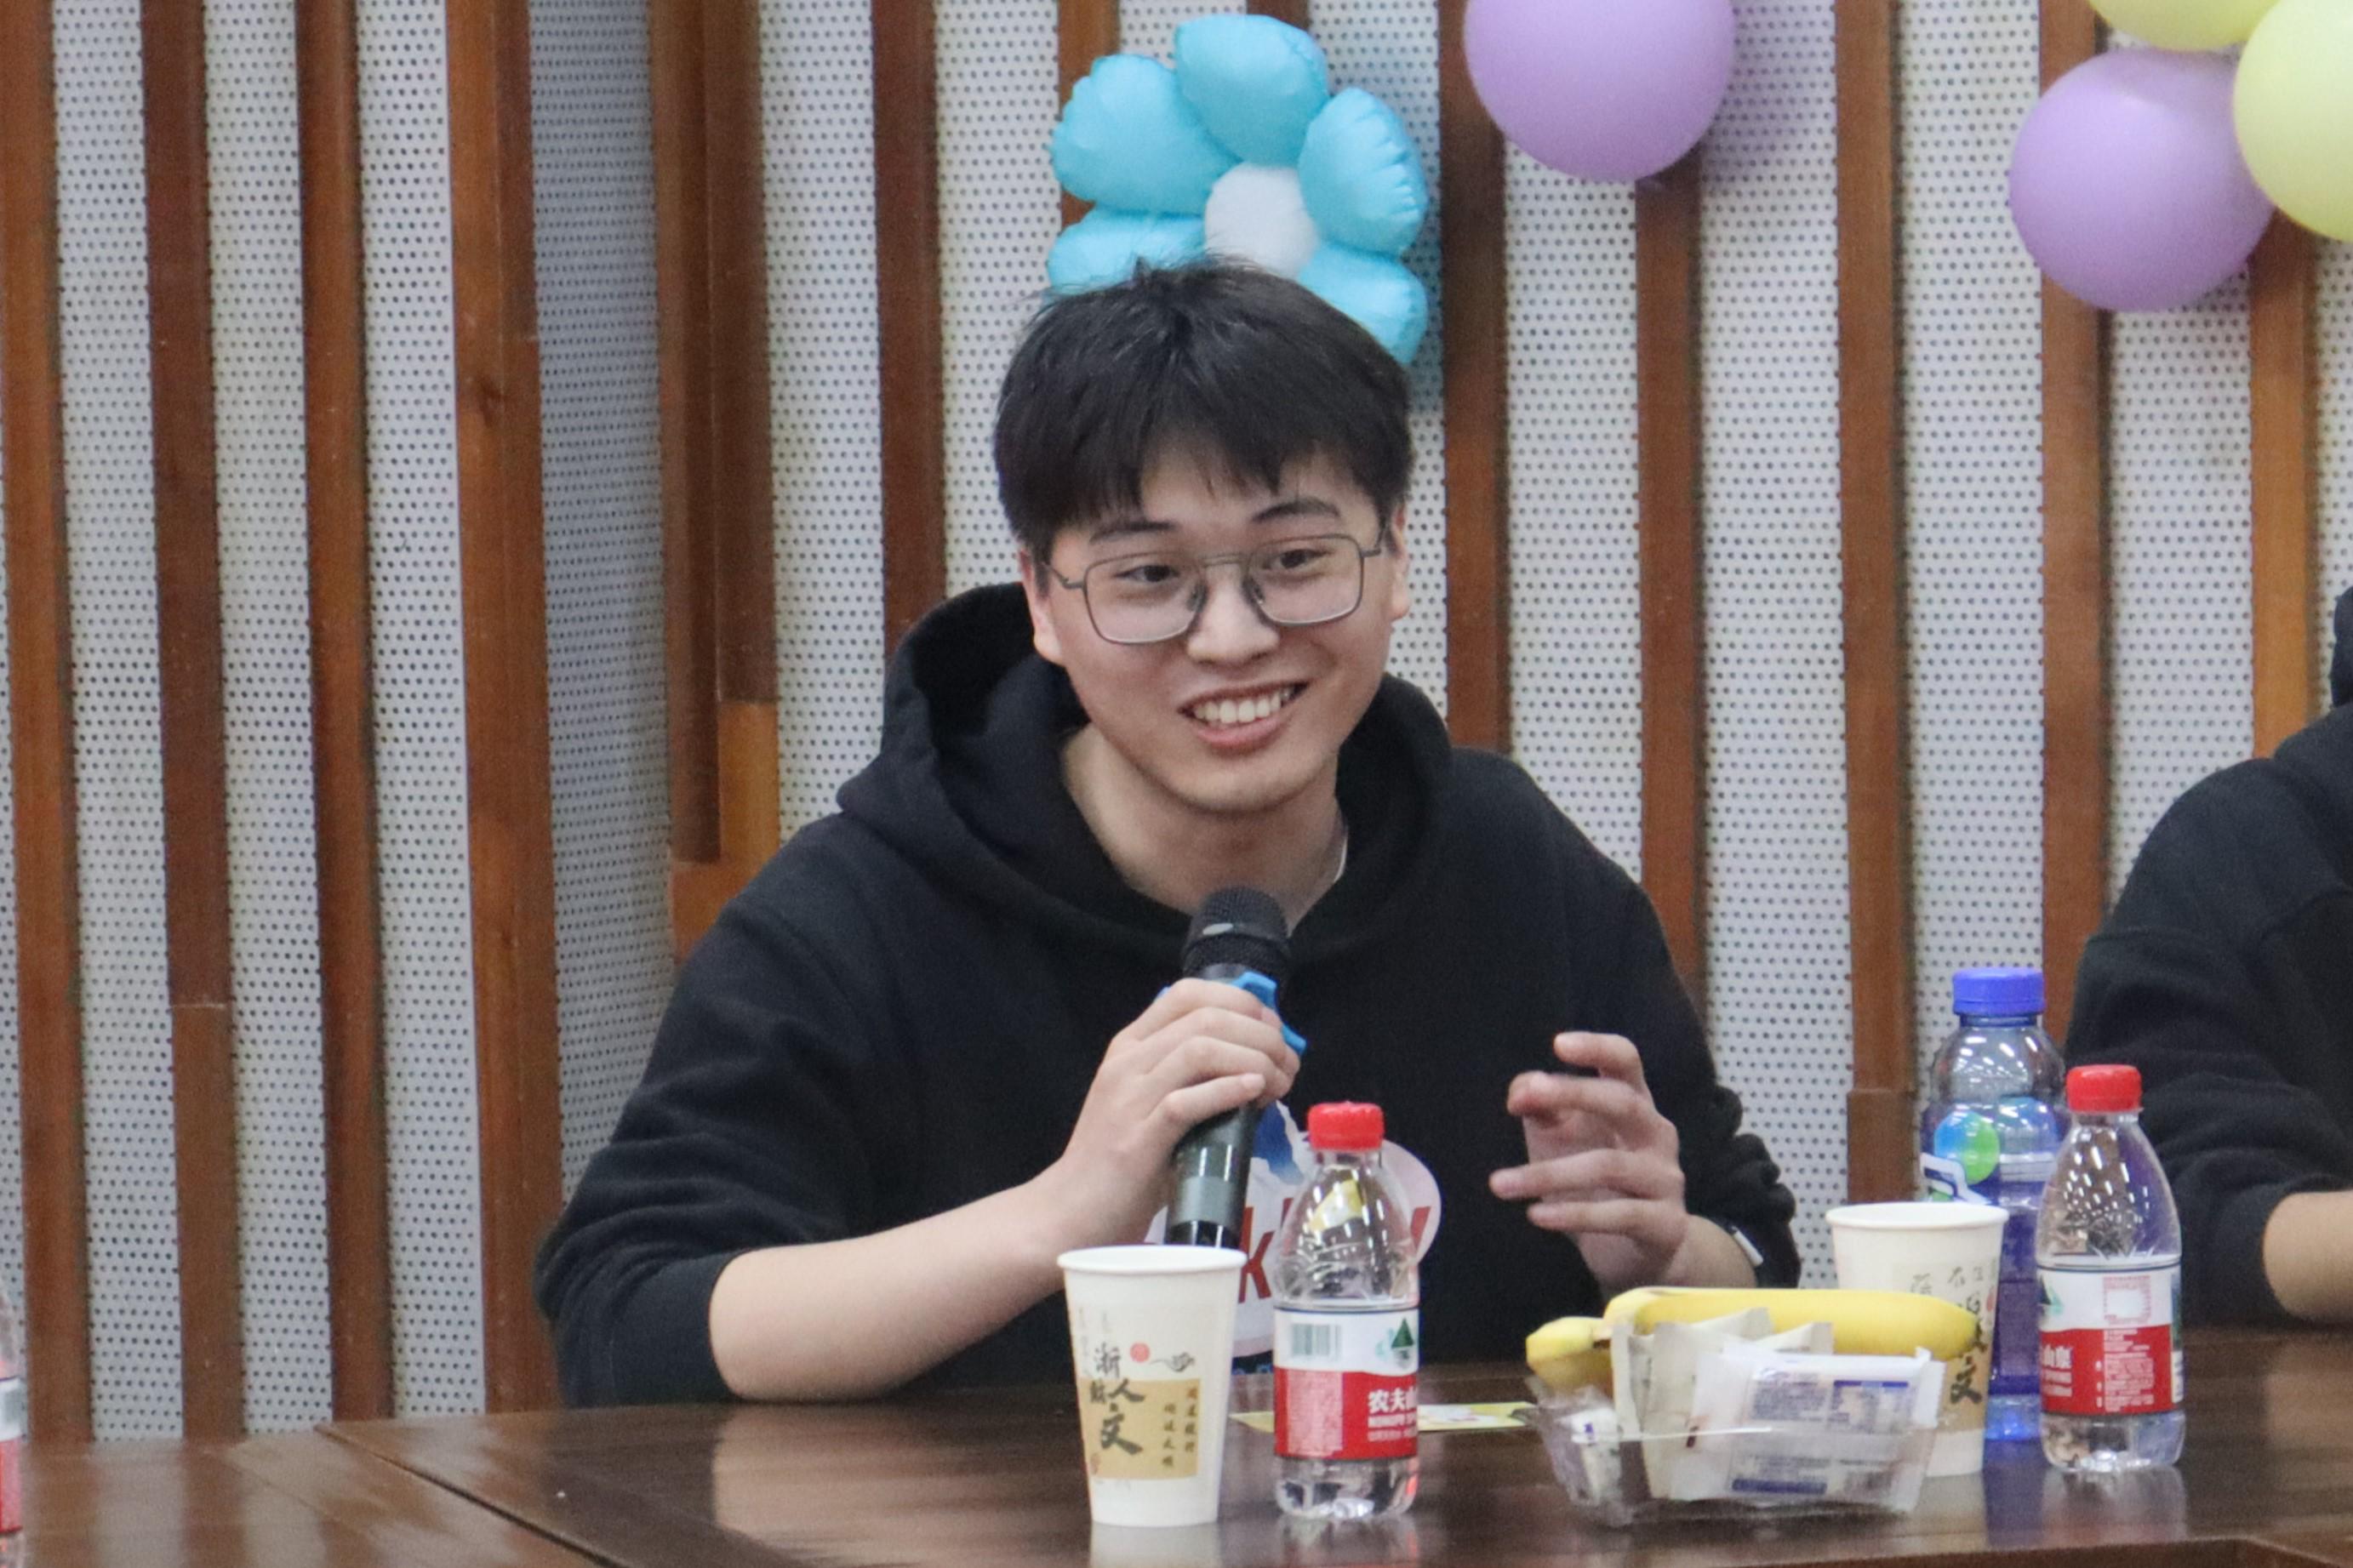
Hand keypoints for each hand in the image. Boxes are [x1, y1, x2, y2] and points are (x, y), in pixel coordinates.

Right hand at [1037, 979, 1299, 1250]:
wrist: (1071, 1212)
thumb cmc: (1121, 1163)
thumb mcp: (1152, 1105)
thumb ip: (1192, 1081)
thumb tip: (1259, 1072)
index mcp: (1130, 1046)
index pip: (1187, 994)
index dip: (1240, 1001)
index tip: (1272, 1029)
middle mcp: (1127, 1062)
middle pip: (1206, 1018)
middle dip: (1260, 1034)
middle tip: (1288, 1063)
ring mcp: (1129, 1098)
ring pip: (1200, 1049)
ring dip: (1254, 1059)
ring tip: (1279, 1083)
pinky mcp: (1138, 1139)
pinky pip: (1188, 1101)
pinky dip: (1229, 1091)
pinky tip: (1255, 1094)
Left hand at [1491, 1032, 1691, 1295]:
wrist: (1639, 1253)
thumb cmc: (1593, 1183)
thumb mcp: (1562, 1139)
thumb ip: (1541, 1106)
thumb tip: (1520, 1091)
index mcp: (1635, 1104)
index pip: (1626, 1062)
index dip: (1597, 1048)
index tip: (1557, 1043)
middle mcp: (1657, 1134)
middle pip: (1623, 1102)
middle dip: (1572, 1094)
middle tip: (1518, 1101)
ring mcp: (1665, 1179)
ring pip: (1609, 1165)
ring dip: (1548, 1174)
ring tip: (1498, 1184)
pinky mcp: (1665, 1224)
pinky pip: (1620, 1214)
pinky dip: (1574, 1214)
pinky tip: (1535, 1216)